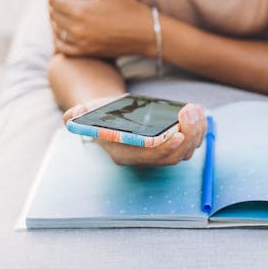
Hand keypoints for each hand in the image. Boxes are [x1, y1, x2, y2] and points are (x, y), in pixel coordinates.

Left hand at [49, 0, 154, 59]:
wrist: (144, 33)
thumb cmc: (127, 8)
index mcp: (79, 10)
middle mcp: (76, 28)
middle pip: (52, 12)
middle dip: (54, 2)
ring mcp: (79, 42)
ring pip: (55, 28)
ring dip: (56, 17)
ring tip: (67, 9)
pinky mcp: (84, 52)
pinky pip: (61, 45)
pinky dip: (59, 36)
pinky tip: (66, 28)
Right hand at [64, 98, 206, 167]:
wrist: (112, 120)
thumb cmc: (101, 115)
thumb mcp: (87, 112)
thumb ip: (78, 115)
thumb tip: (69, 117)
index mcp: (125, 153)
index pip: (148, 157)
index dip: (164, 149)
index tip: (177, 135)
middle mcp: (145, 159)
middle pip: (173, 156)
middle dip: (187, 135)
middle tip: (190, 112)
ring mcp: (161, 154)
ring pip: (186, 150)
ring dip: (195, 131)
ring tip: (195, 109)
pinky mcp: (172, 145)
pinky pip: (191, 142)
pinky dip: (198, 128)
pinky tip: (197, 111)